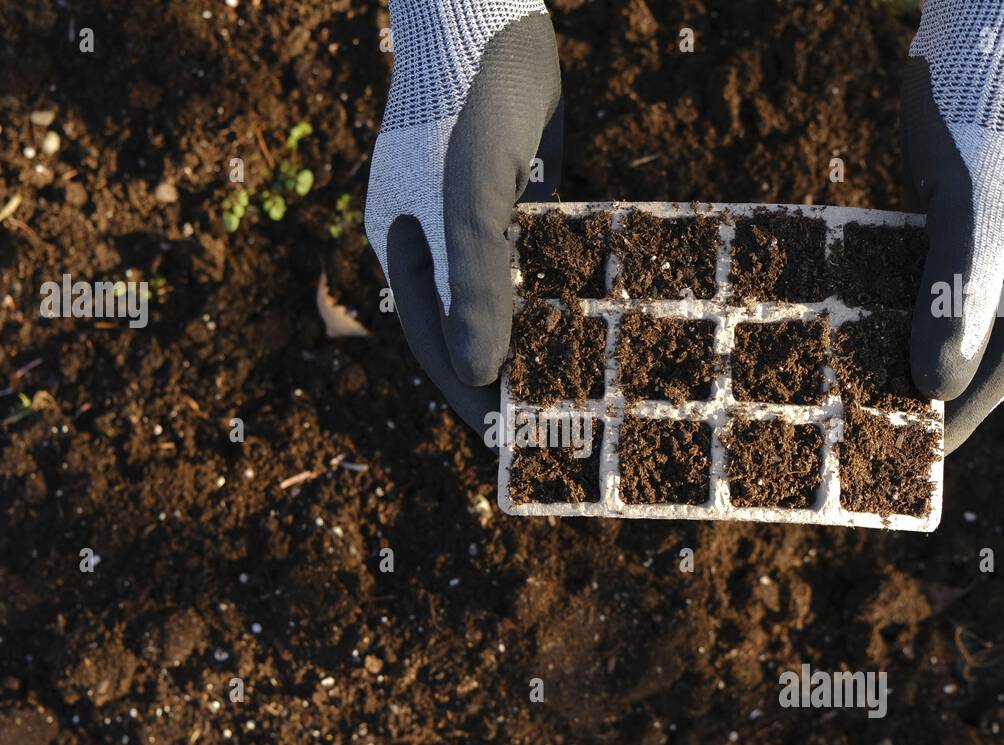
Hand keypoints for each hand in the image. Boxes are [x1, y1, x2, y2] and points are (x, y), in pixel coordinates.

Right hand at [365, 0, 562, 438]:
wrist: (492, 9)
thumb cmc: (471, 102)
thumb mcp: (473, 199)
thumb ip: (475, 288)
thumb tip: (483, 377)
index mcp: (405, 248)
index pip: (436, 339)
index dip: (471, 394)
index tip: (509, 441)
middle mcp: (437, 241)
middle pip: (473, 325)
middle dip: (510, 373)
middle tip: (557, 423)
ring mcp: (479, 217)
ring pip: (510, 293)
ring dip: (540, 335)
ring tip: (583, 384)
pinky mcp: (521, 193)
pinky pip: (539, 255)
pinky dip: (562, 287)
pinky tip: (598, 318)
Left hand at [901, 0, 1003, 452]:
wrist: (985, 16)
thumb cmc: (989, 114)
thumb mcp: (973, 216)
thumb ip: (956, 301)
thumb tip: (933, 389)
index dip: (963, 411)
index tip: (924, 456)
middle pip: (980, 337)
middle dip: (934, 384)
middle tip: (881, 430)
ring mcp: (994, 221)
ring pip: (949, 300)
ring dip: (909, 340)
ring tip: (860, 386)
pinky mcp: (957, 196)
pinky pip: (925, 261)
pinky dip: (895, 291)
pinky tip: (852, 317)